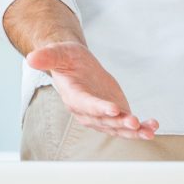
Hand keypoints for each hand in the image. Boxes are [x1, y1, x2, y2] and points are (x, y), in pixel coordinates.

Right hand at [25, 40, 156, 138]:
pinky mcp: (114, 113)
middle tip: (133, 122)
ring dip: (133, 130)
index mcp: (74, 97)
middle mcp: (88, 110)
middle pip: (104, 119)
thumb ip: (47, 56)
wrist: (75, 64)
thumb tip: (32, 58)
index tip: (112, 109)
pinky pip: (127, 124)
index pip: (86, 104)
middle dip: (119, 122)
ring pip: (117, 127)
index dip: (99, 108)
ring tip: (148, 130)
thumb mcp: (57, 53)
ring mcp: (102, 114)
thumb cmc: (66, 59)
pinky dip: (140, 127)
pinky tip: (152, 126)